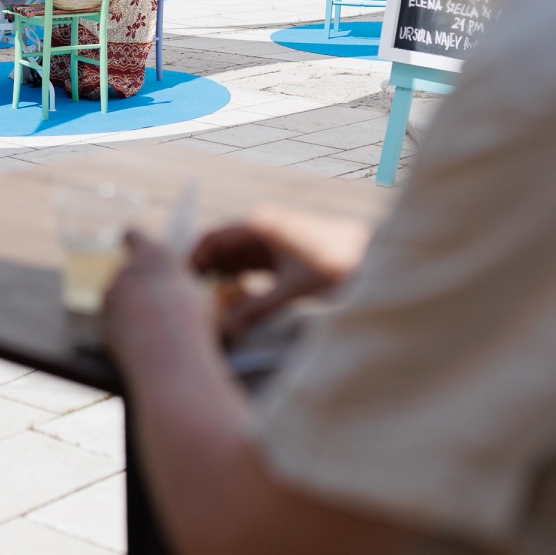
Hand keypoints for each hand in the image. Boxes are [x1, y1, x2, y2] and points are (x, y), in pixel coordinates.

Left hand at [103, 230, 214, 368]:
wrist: (167, 350)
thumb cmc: (191, 318)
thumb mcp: (199, 292)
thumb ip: (182, 282)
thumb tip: (181, 288)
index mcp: (152, 255)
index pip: (133, 235)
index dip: (135, 241)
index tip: (134, 245)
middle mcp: (126, 270)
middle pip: (129, 272)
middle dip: (140, 285)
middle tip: (161, 306)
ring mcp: (111, 295)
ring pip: (120, 297)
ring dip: (132, 308)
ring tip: (157, 330)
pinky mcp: (103, 320)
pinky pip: (115, 321)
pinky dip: (125, 328)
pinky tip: (144, 342)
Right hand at [190, 206, 371, 338]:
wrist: (375, 258)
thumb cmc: (335, 266)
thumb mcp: (291, 290)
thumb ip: (256, 309)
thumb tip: (227, 329)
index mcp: (258, 226)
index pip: (211, 239)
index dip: (192, 262)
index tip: (180, 288)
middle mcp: (262, 229)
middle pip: (221, 250)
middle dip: (206, 276)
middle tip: (194, 306)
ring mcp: (273, 240)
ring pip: (236, 260)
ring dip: (225, 282)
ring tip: (214, 310)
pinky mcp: (284, 254)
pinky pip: (253, 267)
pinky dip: (243, 284)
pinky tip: (240, 306)